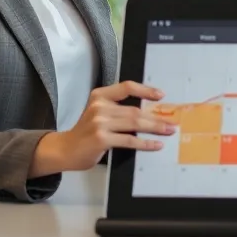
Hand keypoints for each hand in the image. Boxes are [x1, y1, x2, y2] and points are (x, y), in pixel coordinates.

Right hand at [30, 81, 176, 175]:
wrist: (64, 149)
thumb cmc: (86, 133)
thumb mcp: (98, 113)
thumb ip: (118, 110)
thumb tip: (149, 113)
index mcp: (99, 96)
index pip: (127, 87)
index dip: (146, 90)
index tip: (161, 95)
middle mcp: (99, 106)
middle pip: (135, 110)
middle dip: (156, 117)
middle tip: (171, 122)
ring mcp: (99, 123)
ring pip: (135, 123)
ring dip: (155, 128)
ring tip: (168, 131)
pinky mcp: (101, 138)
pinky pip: (129, 140)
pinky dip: (145, 143)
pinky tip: (156, 145)